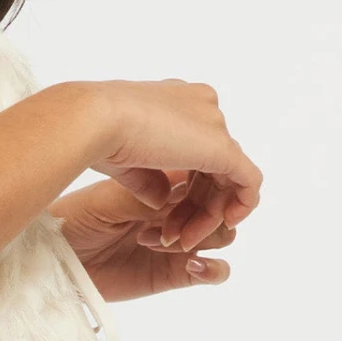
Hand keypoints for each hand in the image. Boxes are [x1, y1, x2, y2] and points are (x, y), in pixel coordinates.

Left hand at [51, 171, 237, 302]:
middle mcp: (176, 210)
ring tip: (161, 242)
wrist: (55, 257)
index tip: (190, 194)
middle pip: (220, 208)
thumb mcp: (111, 200)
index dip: (209, 186)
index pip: (207, 178)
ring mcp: (178, 242)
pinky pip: (215, 271)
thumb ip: (150, 195)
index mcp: (162, 183)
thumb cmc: (75, 219)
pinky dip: (214, 269)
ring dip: (202, 238)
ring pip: (222, 236)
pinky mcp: (174, 273)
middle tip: (168, 228)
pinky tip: (190, 265)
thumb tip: (189, 190)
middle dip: (206, 215)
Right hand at [90, 79, 262, 234]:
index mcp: (177, 101)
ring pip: (227, 177)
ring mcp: (214, 123)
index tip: (161, 216)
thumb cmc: (95, 135)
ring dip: (209, 213)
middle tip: (172, 235)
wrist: (93, 119)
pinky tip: (225, 223)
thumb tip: (164, 200)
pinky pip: (248, 181)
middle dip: (195, 205)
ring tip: (185, 239)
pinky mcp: (222, 147)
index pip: (194, 148)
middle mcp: (201, 105)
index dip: (184, 187)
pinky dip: (241, 204)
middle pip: (212, 165)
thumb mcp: (126, 161)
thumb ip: (150, 178)